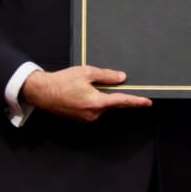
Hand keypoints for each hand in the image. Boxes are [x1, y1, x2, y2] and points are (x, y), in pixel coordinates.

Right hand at [20, 66, 151, 121]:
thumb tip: (121, 78)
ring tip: (86, 85)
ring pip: (103, 106)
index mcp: (96, 102)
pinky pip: (94, 109)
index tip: (147, 102)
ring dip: (101, 96)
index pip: (122, 101)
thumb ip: (106, 76)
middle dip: (115, 94)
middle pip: (112, 104)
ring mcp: (87, 118)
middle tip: (110, 85)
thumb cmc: (62, 81)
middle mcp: (93, 114)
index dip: (136, 101)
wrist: (43, 92)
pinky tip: (83, 92)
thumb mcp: (86, 72)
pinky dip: (94, 100)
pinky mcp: (81, 118)